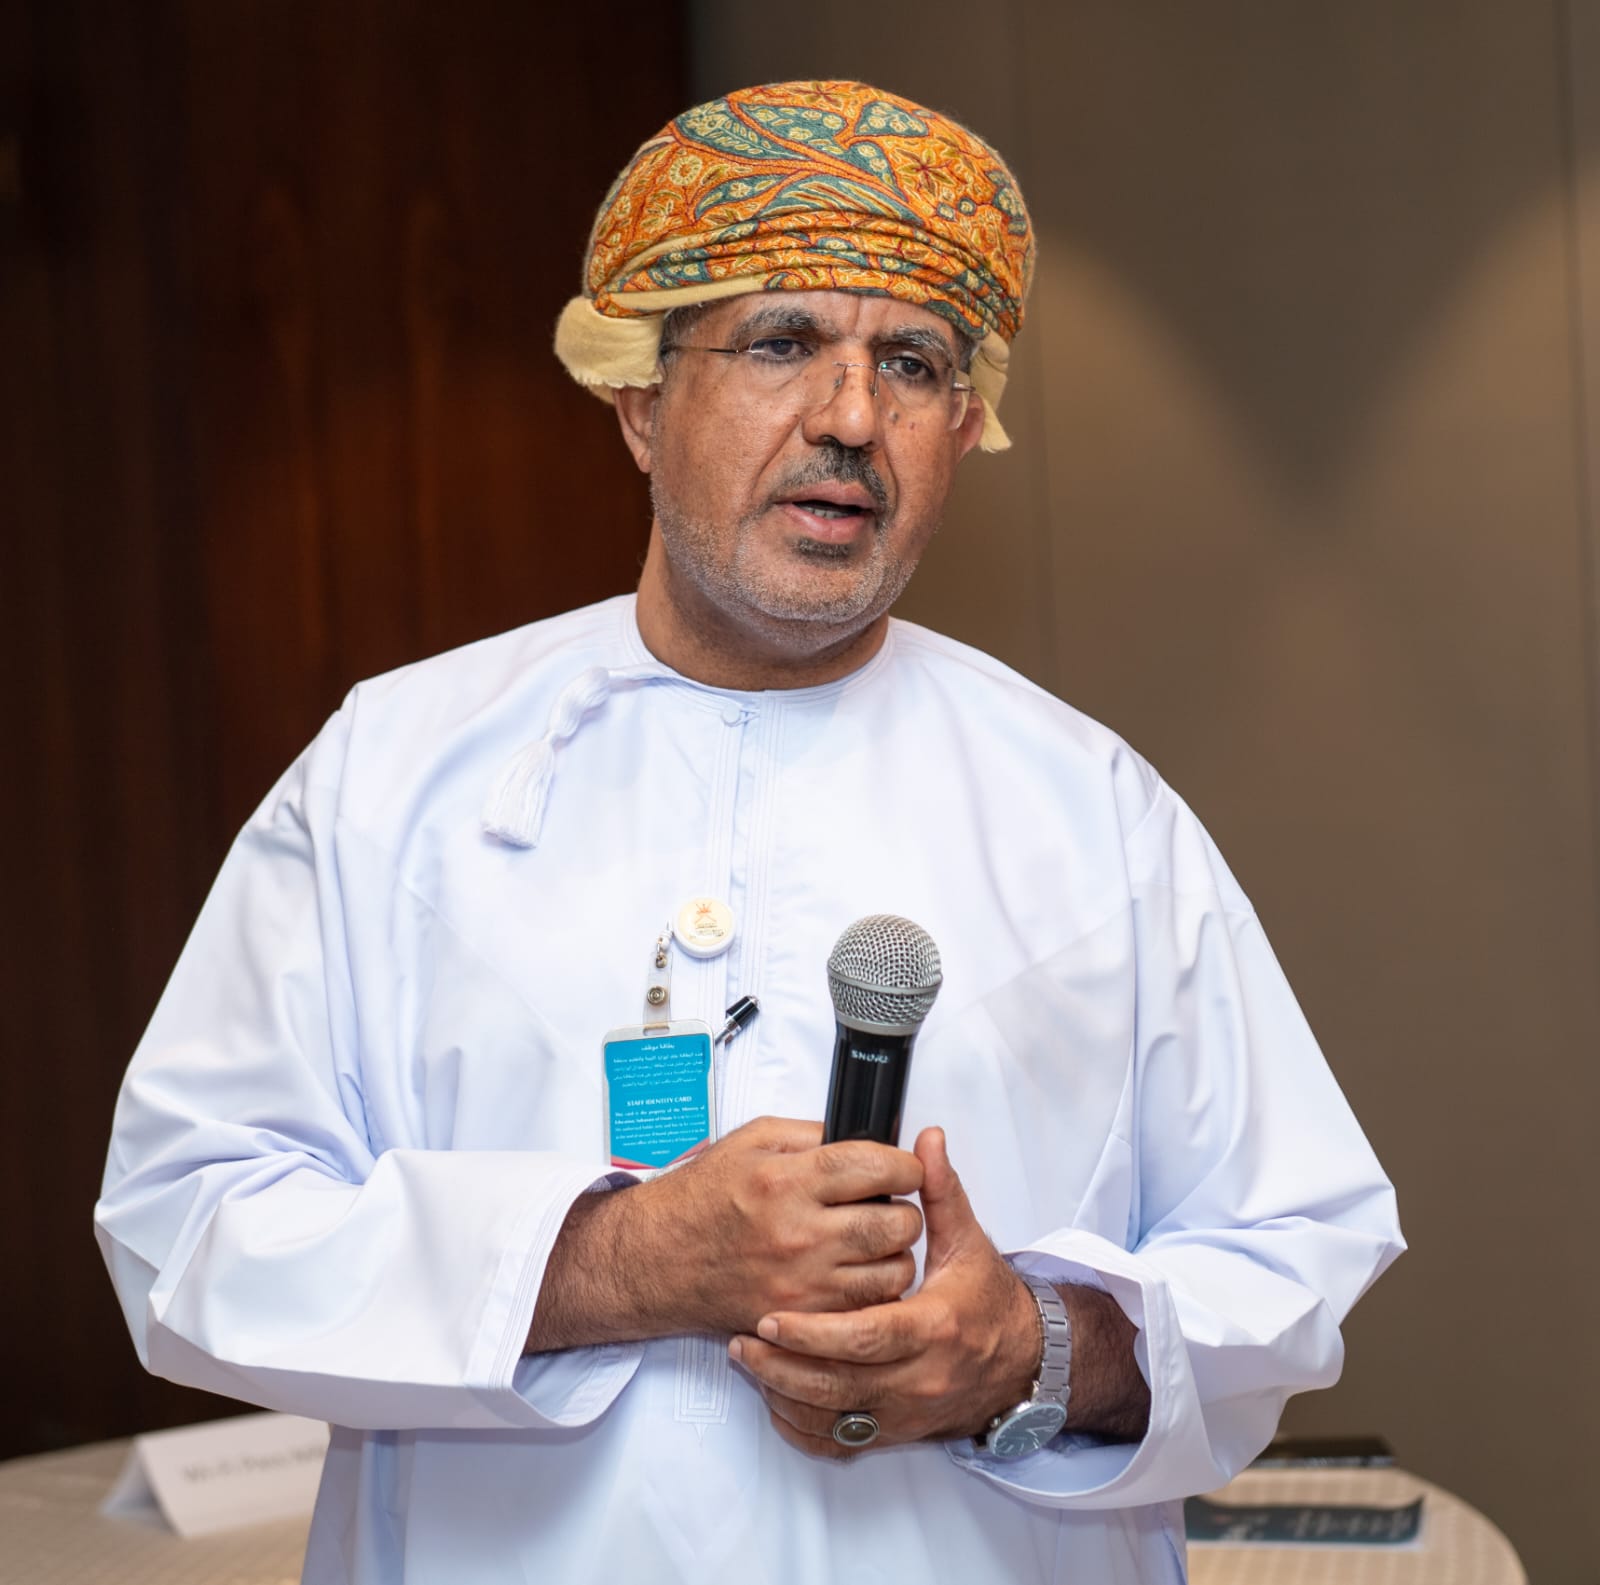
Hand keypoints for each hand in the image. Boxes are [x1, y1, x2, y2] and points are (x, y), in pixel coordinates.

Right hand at [528, 1116, 924, 1349]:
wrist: (657, 1258)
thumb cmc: (702, 1198)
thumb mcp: (751, 1141)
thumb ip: (812, 1134)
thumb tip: (864, 1139)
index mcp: (788, 1180)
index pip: (877, 1167)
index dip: (906, 1164)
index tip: (905, 1166)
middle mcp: (799, 1233)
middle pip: (896, 1223)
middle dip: (906, 1209)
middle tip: (892, 1203)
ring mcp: (803, 1283)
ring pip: (893, 1272)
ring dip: (895, 1253)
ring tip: (875, 1240)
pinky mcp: (801, 1318)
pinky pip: (867, 1308)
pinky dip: (874, 1290)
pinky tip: (857, 1271)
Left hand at [728, 1125, 1040, 1458]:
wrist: (1021, 1363)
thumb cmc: (987, 1301)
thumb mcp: (968, 1242)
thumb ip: (940, 1192)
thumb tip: (926, 1141)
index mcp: (934, 1327)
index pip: (867, 1337)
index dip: (816, 1332)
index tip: (773, 1317)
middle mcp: (920, 1378)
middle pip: (841, 1384)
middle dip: (785, 1364)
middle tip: (746, 1338)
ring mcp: (906, 1413)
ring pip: (833, 1419)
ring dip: (784, 1394)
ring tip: (749, 1361)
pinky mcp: (895, 1433)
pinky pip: (839, 1444)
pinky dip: (802, 1427)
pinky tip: (776, 1399)